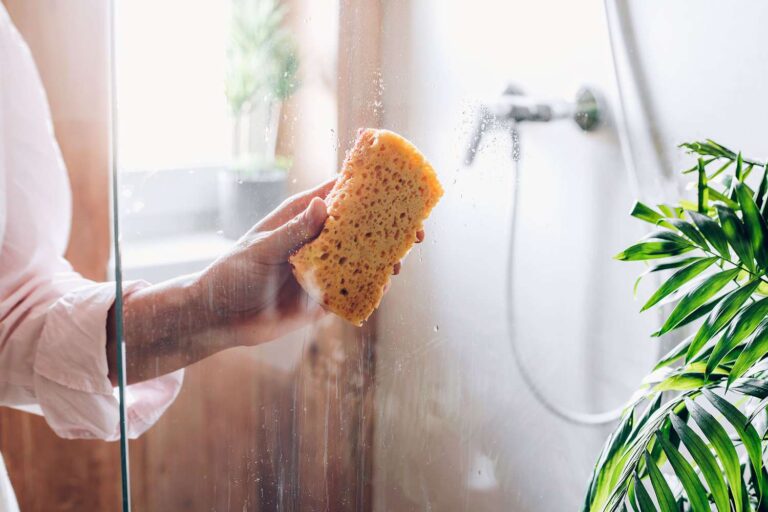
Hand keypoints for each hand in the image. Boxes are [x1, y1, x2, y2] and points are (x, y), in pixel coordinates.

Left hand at [196, 178, 424, 345]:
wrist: (218, 318)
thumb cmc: (232, 274)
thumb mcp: (262, 249)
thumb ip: (294, 231)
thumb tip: (322, 204)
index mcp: (302, 218)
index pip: (341, 194)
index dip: (369, 189)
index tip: (398, 188)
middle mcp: (317, 240)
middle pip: (361, 228)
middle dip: (388, 228)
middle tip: (414, 233)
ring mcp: (323, 268)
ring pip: (362, 259)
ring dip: (384, 259)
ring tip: (400, 262)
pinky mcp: (323, 297)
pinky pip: (353, 289)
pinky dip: (370, 288)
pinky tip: (384, 286)